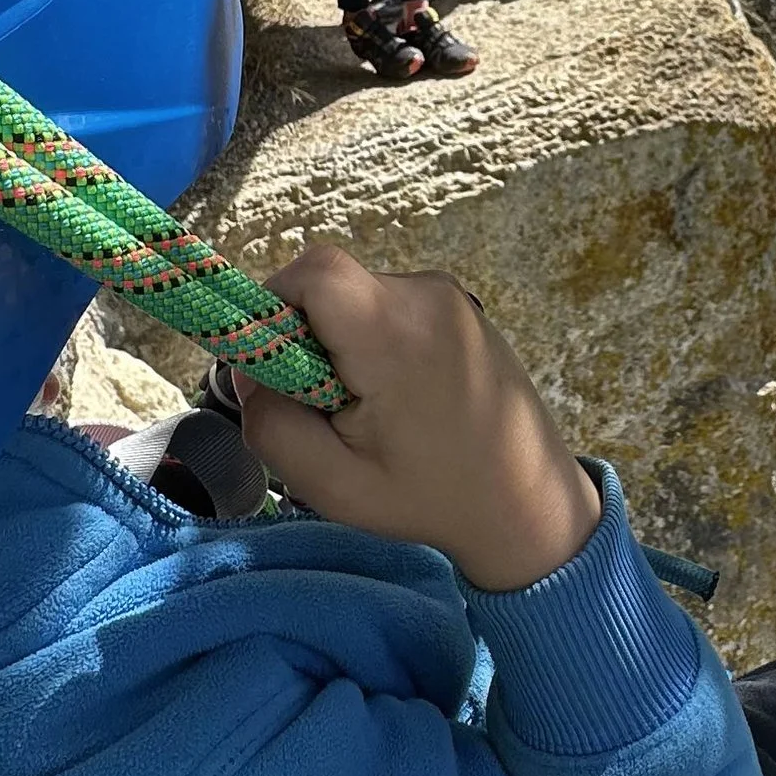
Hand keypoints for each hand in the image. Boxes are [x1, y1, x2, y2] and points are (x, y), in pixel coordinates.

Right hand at [233, 245, 598, 590]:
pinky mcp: (462, 308)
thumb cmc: (431, 498)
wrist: (528, 503)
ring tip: (369, 412)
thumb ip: (272, 425)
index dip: (273, 305)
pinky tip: (402, 401)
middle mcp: (426, 296)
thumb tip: (246, 370)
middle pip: (331, 286)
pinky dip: (376, 344)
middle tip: (324, 405)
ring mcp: (451, 297)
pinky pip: (392, 306)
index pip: (312, 271)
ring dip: (342, 344)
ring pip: (358, 297)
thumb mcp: (333, 483)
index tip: (273, 364)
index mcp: (394, 332)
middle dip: (306, 337)